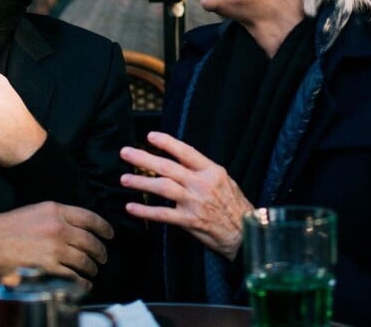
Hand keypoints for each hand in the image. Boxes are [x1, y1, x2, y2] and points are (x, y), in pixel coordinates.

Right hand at [0, 202, 114, 289]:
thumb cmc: (10, 226)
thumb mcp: (38, 210)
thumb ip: (59, 215)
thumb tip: (78, 226)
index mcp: (56, 210)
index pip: (89, 217)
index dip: (103, 227)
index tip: (109, 234)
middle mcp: (59, 228)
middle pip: (90, 240)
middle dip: (100, 250)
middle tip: (103, 256)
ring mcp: (54, 248)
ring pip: (84, 259)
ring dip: (92, 267)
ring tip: (93, 269)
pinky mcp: (48, 267)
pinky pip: (72, 276)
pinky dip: (81, 282)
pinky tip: (84, 283)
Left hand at [120, 131, 252, 260]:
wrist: (246, 233)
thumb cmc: (234, 204)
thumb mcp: (224, 180)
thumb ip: (202, 170)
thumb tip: (178, 158)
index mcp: (211, 171)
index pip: (186, 152)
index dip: (167, 143)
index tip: (150, 136)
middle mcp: (201, 184)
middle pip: (167, 167)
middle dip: (144, 159)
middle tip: (125, 152)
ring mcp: (194, 203)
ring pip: (162, 188)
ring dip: (140, 183)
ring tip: (124, 179)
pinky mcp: (189, 221)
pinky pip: (163, 214)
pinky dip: (145, 211)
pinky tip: (131, 207)